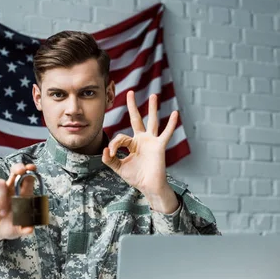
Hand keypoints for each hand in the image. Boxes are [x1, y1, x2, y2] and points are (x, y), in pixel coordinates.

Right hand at [0, 163, 36, 246]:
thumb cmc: (8, 226)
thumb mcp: (18, 230)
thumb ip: (24, 229)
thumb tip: (30, 229)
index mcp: (22, 193)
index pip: (28, 177)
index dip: (30, 170)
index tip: (32, 168)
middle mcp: (10, 188)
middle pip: (15, 170)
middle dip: (18, 168)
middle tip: (20, 172)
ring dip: (1, 201)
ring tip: (2, 214)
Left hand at [102, 90, 179, 212]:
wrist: (148, 186)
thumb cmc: (136, 177)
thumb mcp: (118, 167)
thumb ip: (109, 159)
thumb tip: (104, 149)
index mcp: (132, 144)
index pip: (120, 137)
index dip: (114, 144)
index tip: (111, 152)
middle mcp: (142, 139)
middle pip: (137, 119)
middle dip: (132, 106)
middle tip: (130, 92)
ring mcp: (151, 141)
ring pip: (152, 121)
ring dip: (152, 108)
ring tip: (153, 95)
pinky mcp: (159, 146)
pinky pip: (166, 133)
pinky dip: (171, 124)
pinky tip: (175, 113)